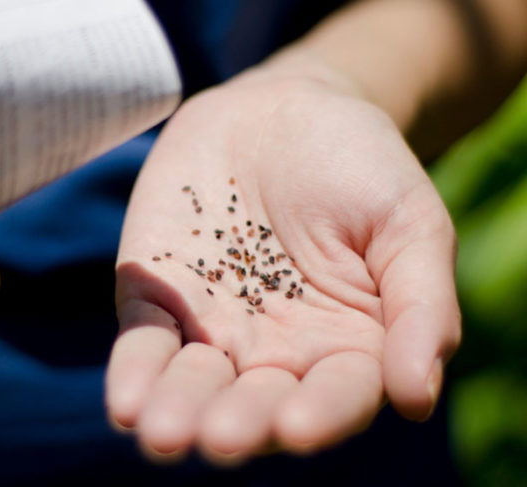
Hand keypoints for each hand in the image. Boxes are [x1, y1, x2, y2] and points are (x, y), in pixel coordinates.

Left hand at [105, 60, 461, 460]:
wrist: (283, 109)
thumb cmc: (359, 165)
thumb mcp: (410, 222)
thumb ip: (420, 305)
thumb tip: (416, 396)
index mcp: (346, 344)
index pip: (337, 394)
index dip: (321, 414)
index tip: (298, 425)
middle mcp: (276, 350)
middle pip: (256, 402)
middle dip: (237, 423)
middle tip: (220, 438)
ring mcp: (213, 324)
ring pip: (192, 381)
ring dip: (177, 409)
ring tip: (162, 432)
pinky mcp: (159, 294)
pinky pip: (145, 337)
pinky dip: (135, 369)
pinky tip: (126, 401)